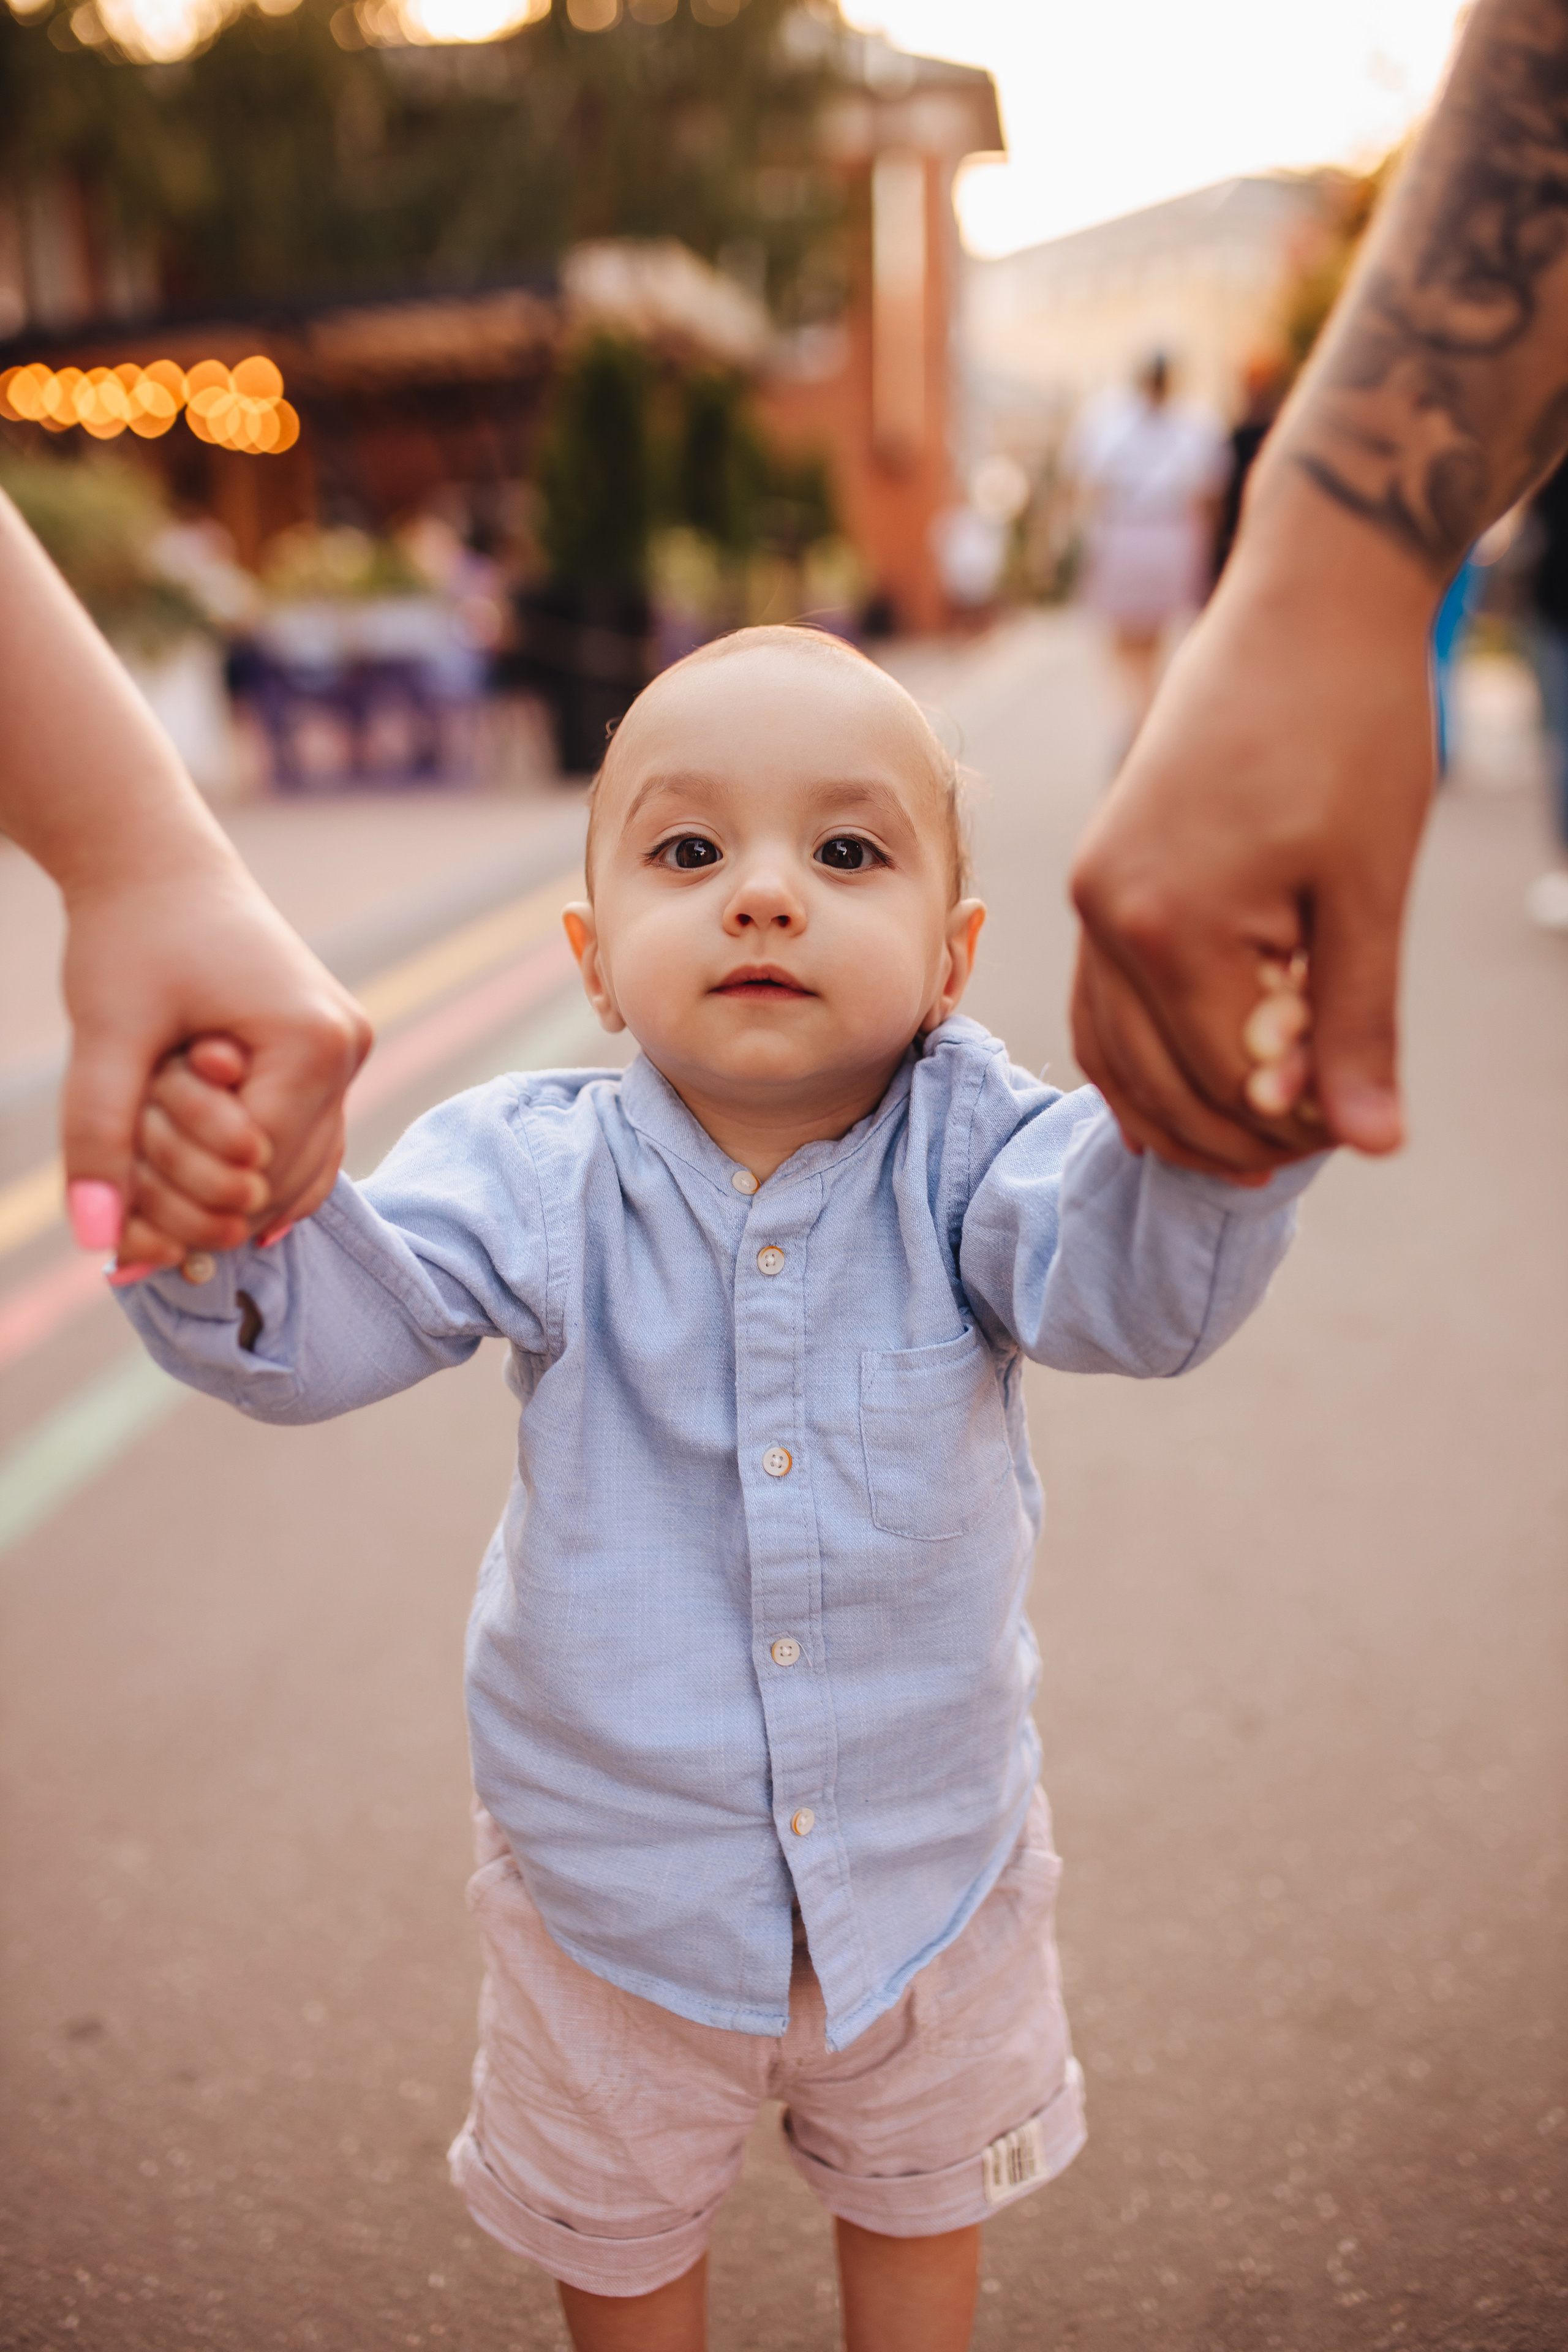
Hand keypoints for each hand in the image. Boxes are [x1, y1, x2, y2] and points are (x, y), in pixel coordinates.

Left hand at [61, 855, 369, 1267]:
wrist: (156, 866)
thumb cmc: (130, 937)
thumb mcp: (104, 1037)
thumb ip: (101, 1136)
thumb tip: (98, 1241)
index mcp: (312, 1041)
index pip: (252, 1170)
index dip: (180, 1189)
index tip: (120, 1165)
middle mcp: (348, 1051)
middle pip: (276, 1182)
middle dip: (193, 1187)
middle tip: (127, 1150)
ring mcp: (347, 1056)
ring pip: (294, 1175)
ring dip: (217, 1181)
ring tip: (152, 1148)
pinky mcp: (329, 1059)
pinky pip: (305, 1148)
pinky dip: (252, 1171)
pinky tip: (206, 1192)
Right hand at [1069, 475, 1437, 1178]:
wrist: (1305, 605)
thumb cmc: (1354, 729)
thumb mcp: (1371, 887)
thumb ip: (1359, 1021)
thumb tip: (1371, 1143)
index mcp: (1173, 926)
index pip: (1230, 1085)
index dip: (1299, 1127)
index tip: (1361, 1128)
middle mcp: (1108, 919)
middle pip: (1162, 1086)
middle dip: (1241, 1132)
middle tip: (1324, 1138)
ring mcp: (1091, 899)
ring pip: (1115, 1057)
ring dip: (1183, 1111)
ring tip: (1262, 1136)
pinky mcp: (1097, 880)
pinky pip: (1100, 1006)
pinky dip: (1139, 1061)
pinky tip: (1186, 1090)